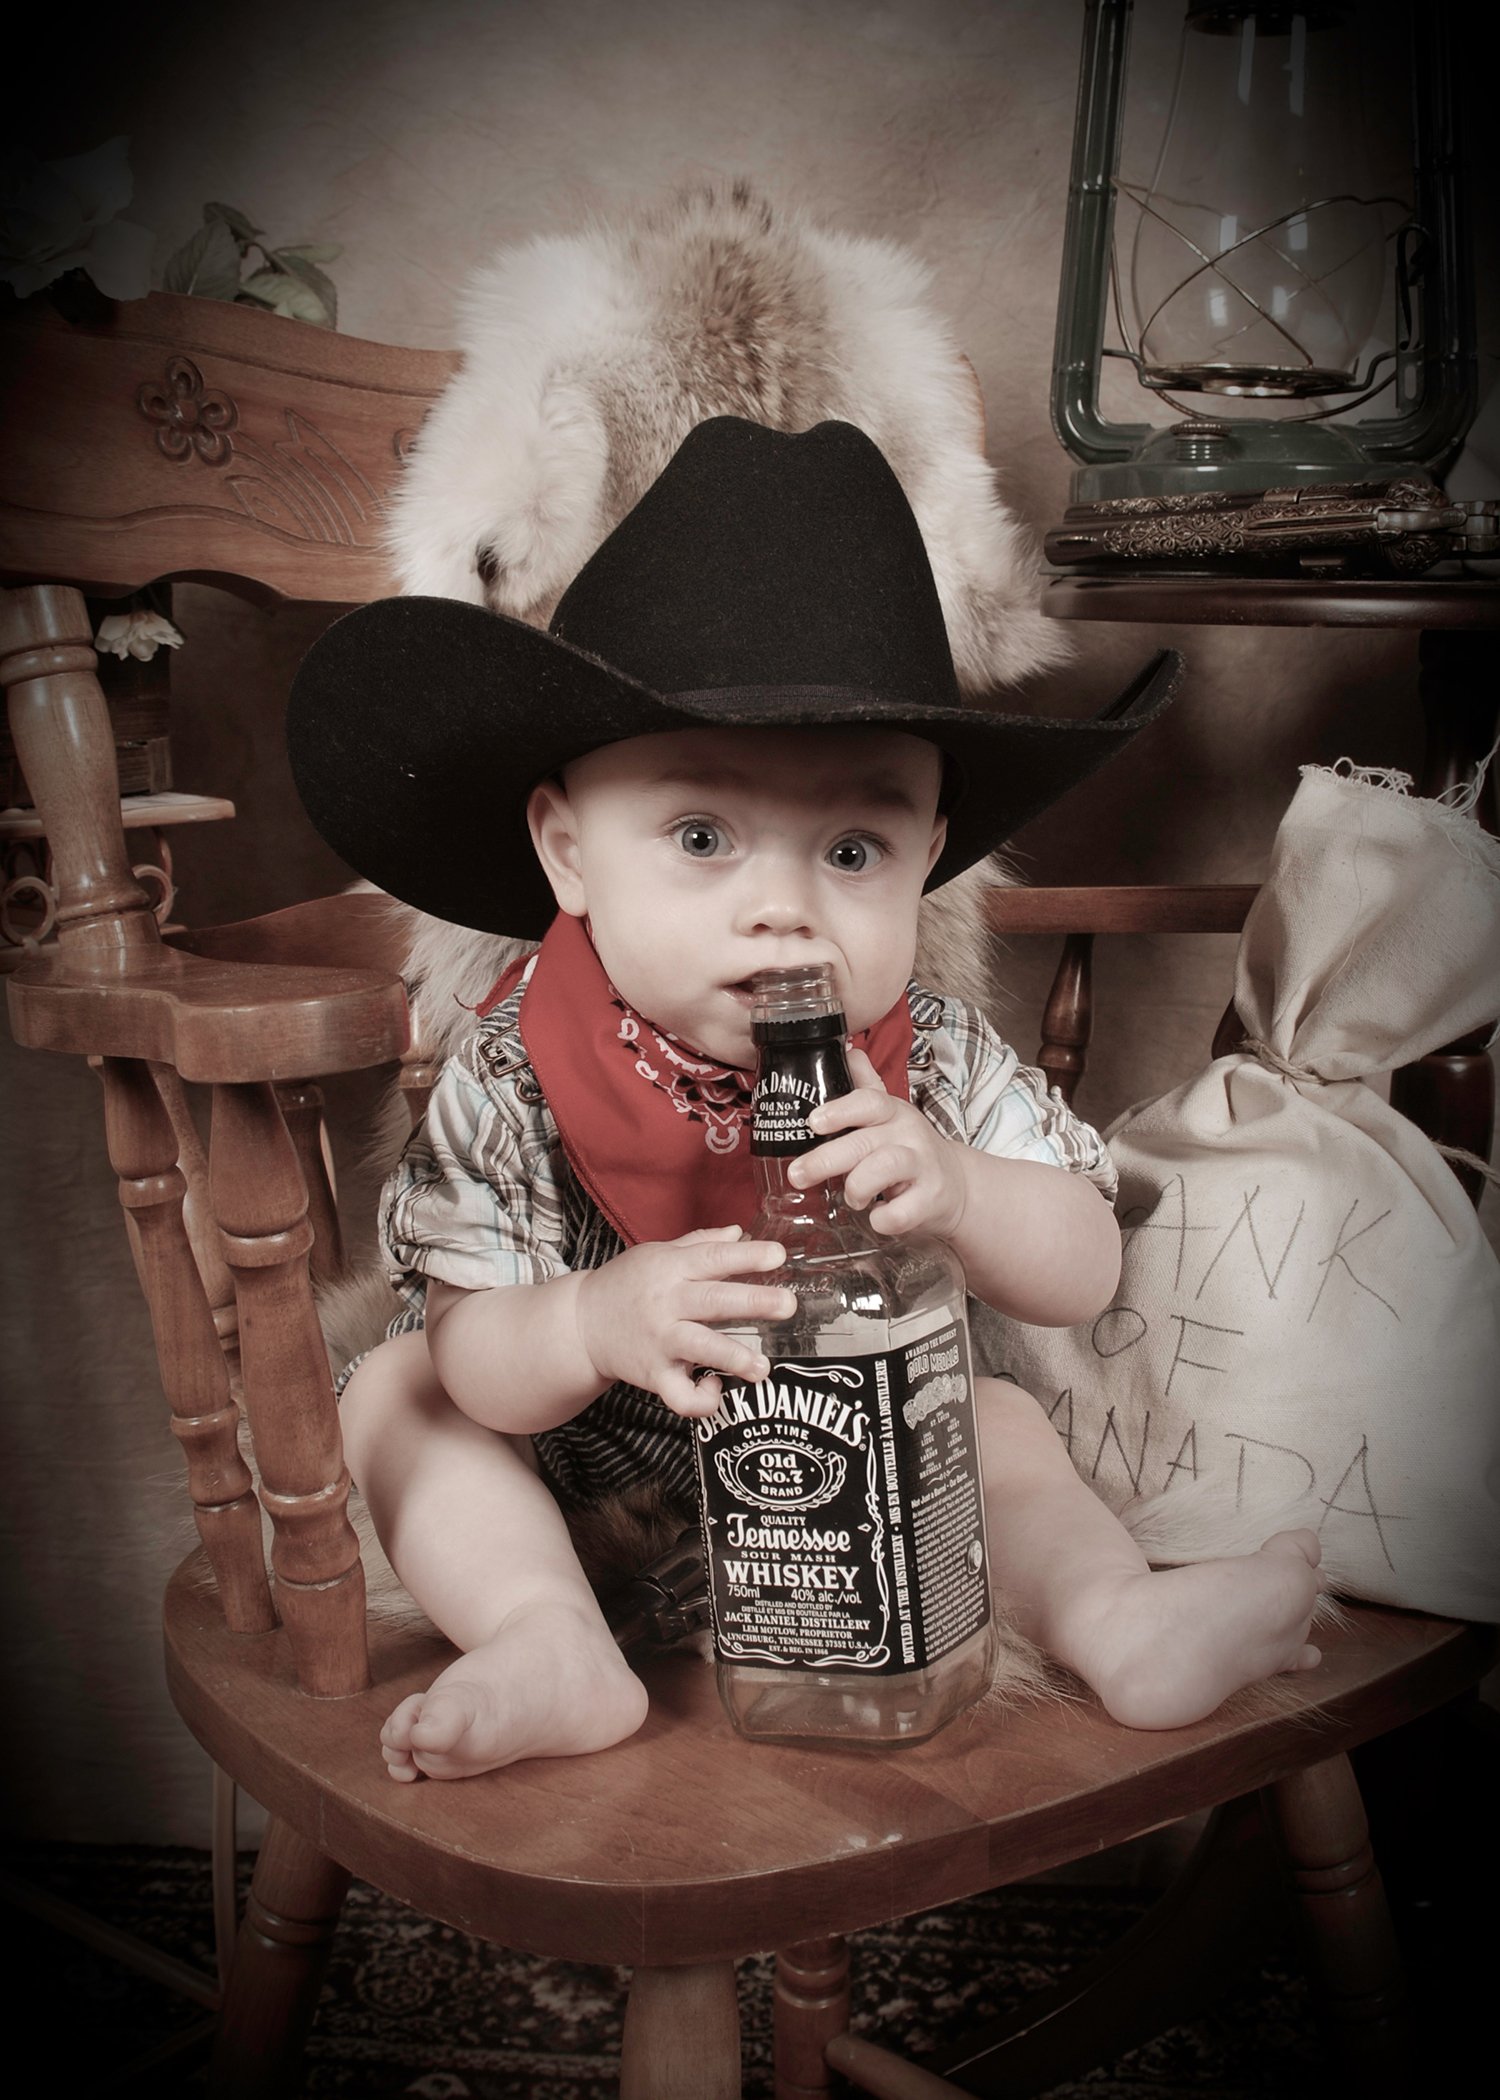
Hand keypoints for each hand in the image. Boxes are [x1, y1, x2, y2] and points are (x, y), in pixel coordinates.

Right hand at [574, 1226, 795, 1418]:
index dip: (747, 1256)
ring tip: (762, 1367)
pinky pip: (679, 1395)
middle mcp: (666, 1303)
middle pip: (713, 1301)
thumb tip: (739, 1232)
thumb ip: (700, 1244)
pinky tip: (715, 1386)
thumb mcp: (658, 1254)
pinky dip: (701, 1399)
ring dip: (734, 1357)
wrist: (581, 1324)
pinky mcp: (653, 1375)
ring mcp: (660, 1341)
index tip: (778, 1255)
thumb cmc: (626, 1285)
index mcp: (671, 1269)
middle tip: (788, 1304)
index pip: (713, 1258)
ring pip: (700, 1349)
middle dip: (754, 1303)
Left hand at [792, 1047, 967, 1240]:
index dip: (839, 1110)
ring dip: (857, 1187)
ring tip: (852, 1198)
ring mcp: (923, 1167)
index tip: (812, 1122)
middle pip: (865, 1141)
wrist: (956, 1186)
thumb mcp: (889, 1118)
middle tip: (798, 1174)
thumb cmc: (909, 1150)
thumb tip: (848, 1051)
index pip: (868, 1102)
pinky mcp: (931, 1200)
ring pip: (884, 1168)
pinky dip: (884, 1219)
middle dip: (826, 1159)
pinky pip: (902, 1212)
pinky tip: (877, 1217)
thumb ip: (866, 1088)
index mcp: (893, 1113)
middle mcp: (909, 1135)